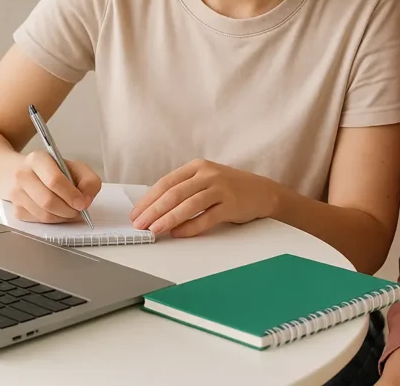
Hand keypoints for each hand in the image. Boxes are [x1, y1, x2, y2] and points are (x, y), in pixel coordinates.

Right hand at [7, 150, 101, 223]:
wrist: (20, 172)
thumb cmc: (52, 170)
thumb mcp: (75, 167)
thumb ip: (88, 180)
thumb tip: (86, 200)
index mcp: (38, 159)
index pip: (54, 180)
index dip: (71, 195)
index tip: (82, 203)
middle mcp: (23, 175)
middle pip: (48, 201)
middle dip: (68, 210)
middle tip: (79, 210)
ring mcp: (16, 193)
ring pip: (44, 215)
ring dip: (62, 217)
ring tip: (70, 211)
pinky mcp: (16, 209)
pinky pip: (38, 221)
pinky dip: (53, 221)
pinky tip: (57, 212)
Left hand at [129, 159, 277, 236]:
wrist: (262, 192)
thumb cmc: (229, 188)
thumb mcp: (205, 180)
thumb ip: (184, 189)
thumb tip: (155, 208)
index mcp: (197, 167)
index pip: (166, 183)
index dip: (148, 199)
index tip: (136, 213)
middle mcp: (208, 175)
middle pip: (174, 193)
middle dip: (153, 211)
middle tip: (140, 224)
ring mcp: (220, 189)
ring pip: (188, 205)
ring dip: (168, 219)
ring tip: (155, 230)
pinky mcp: (231, 205)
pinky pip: (206, 218)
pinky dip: (190, 227)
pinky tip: (178, 233)